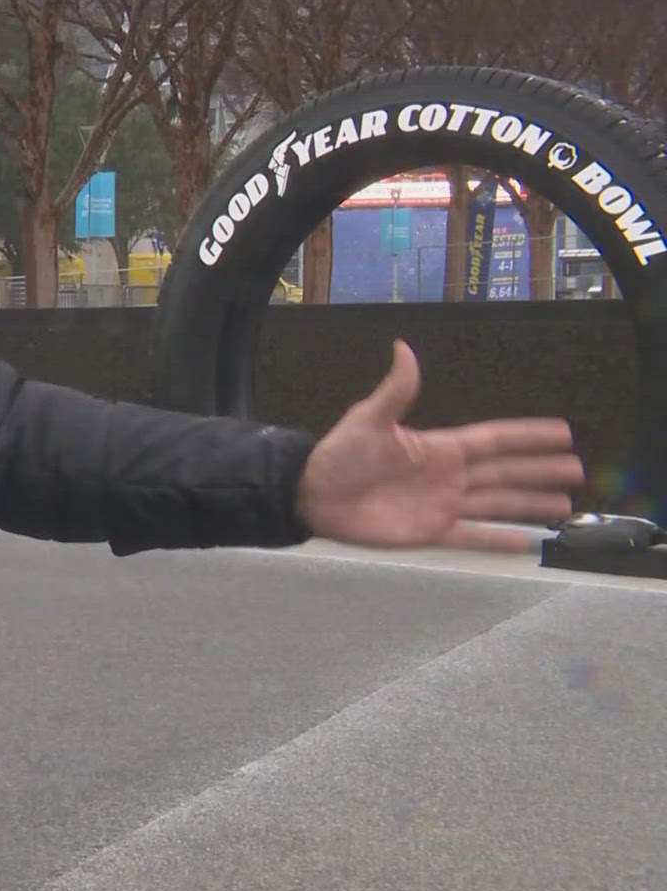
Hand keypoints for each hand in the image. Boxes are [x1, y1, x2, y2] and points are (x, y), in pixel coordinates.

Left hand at [295, 339, 584, 552]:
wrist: (312, 494)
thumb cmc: (339, 455)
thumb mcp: (369, 418)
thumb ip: (396, 390)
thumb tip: (404, 348)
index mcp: (439, 447)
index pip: (495, 439)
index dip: (528, 436)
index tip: (562, 432)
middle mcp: (448, 476)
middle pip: (506, 473)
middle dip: (541, 471)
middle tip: (578, 471)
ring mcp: (442, 504)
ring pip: (497, 504)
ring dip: (530, 505)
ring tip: (564, 505)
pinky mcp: (430, 531)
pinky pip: (472, 536)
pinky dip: (499, 540)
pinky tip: (526, 542)